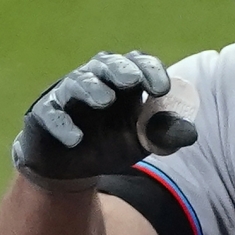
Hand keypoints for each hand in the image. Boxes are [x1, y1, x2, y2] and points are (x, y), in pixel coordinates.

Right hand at [13, 51, 196, 182]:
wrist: (73, 170)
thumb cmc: (111, 145)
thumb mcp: (142, 142)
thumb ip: (165, 135)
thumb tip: (192, 134)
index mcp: (122, 82)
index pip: (137, 64)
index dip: (150, 71)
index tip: (163, 90)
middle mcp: (94, 80)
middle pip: (105, 64)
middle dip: (119, 70)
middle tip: (131, 81)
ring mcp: (66, 95)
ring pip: (77, 83)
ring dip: (91, 89)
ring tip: (104, 101)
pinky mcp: (43, 115)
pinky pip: (51, 114)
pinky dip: (63, 124)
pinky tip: (76, 138)